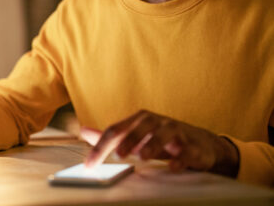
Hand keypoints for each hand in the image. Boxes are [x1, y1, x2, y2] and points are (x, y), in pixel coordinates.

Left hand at [83, 110, 238, 176]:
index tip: (90, 164)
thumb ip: (112, 136)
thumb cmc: (162, 140)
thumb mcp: (136, 136)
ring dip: (153, 144)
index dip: (101, 146)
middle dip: (130, 139)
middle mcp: (157, 121)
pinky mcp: (193, 146)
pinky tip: (172, 166)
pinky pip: (187, 151)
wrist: (202, 144)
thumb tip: (84, 131)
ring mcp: (176, 132)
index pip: (116, 130)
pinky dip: (180, 158)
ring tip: (143, 156)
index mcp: (140, 119)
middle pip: (141, 127)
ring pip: (165, 134)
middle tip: (119, 154)